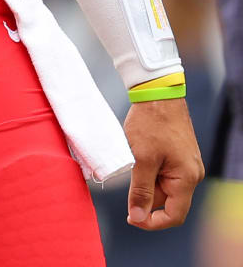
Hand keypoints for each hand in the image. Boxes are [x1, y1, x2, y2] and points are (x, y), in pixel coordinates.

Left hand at [123, 97, 203, 228]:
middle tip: (125, 188)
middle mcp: (192, 175)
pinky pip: (163, 174)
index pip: (174, 215)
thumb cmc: (150, 124)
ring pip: (164, 188)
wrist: (157, 94)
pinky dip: (148, 173)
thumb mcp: (141, 159)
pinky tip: (136, 161)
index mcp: (187, 179)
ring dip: (145, 185)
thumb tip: (137, 217)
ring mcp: (186, 165)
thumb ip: (140, 190)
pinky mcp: (178, 156)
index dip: (152, 221)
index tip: (130, 218)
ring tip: (130, 167)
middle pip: (168, 202)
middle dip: (146, 200)